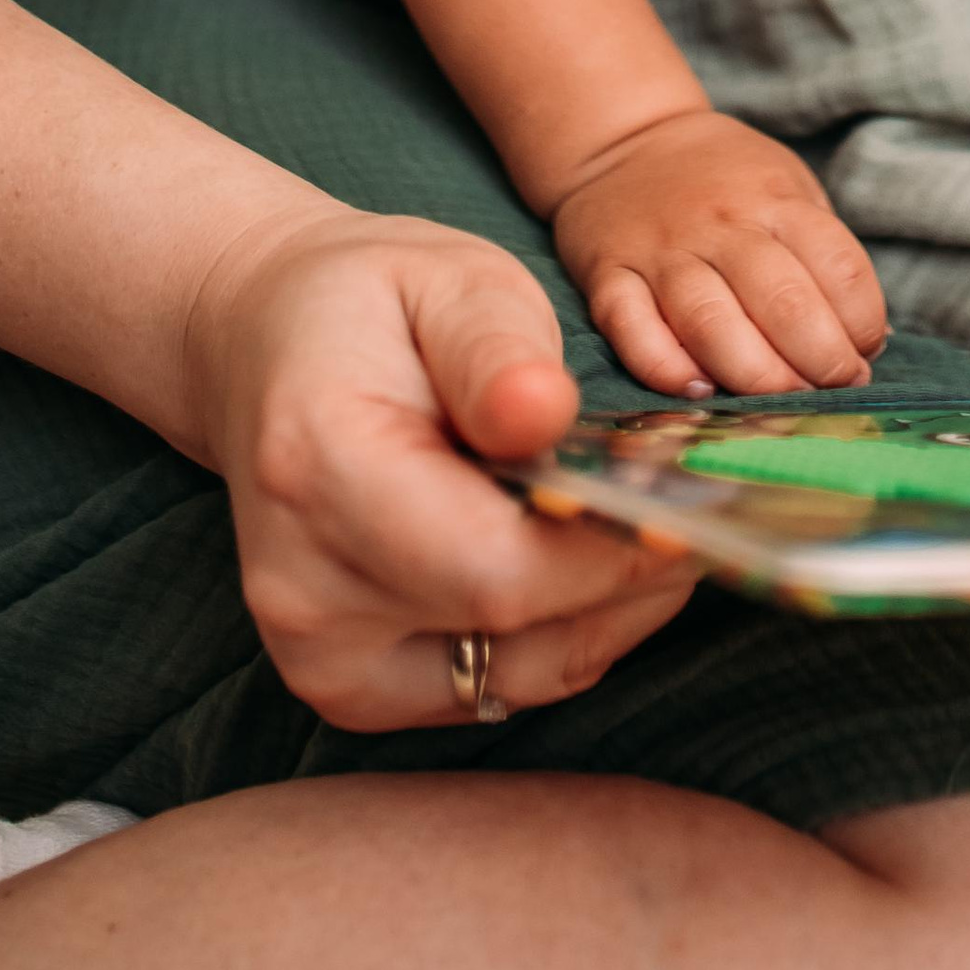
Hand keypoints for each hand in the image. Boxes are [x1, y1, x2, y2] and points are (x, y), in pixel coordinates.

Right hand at [182, 206, 695, 734]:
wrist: (269, 348)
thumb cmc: (372, 303)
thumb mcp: (446, 280)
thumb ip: (494, 346)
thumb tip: (542, 415)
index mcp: (319, 469)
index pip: (491, 566)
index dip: (608, 555)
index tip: (697, 508)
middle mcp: (303, 587)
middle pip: (510, 632)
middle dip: (623, 578)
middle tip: (700, 509)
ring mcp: (317, 653)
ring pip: (514, 677)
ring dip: (602, 613)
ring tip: (649, 525)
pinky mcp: (347, 689)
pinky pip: (490, 685)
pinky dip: (556, 632)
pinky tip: (584, 558)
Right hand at [554, 110, 888, 396]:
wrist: (627, 140)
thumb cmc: (725, 179)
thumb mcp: (787, 187)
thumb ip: (821, 255)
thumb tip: (868, 342)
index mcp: (776, 199)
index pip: (840, 267)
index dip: (864, 324)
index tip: (864, 351)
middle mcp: (721, 225)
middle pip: (782, 303)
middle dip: (821, 363)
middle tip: (833, 388)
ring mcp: (662, 252)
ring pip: (710, 324)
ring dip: (756, 377)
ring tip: (780, 401)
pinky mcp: (610, 276)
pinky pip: (631, 330)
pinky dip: (664, 368)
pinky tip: (698, 388)